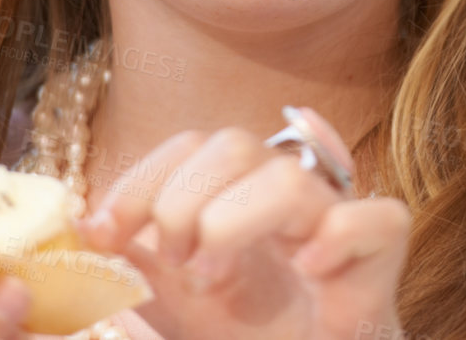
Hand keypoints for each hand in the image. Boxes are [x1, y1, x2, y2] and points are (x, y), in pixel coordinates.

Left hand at [79, 107, 410, 339]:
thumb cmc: (254, 336)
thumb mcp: (177, 305)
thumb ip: (138, 266)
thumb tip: (82, 228)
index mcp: (241, 195)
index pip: (193, 145)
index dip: (142, 180)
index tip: (103, 232)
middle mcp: (289, 196)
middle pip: (236, 144)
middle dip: (183, 202)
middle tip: (174, 262)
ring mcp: (337, 221)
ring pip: (290, 178)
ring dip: (235, 223)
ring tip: (213, 278)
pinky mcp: (382, 254)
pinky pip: (378, 217)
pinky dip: (336, 238)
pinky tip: (307, 271)